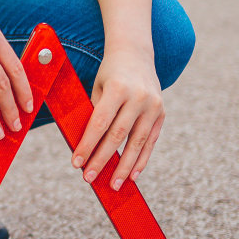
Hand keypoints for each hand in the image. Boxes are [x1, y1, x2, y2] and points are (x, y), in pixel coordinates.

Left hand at [69, 47, 163, 190]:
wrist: (135, 53)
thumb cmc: (108, 73)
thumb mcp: (97, 87)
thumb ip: (94, 113)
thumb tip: (86, 147)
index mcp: (117, 88)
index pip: (100, 123)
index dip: (88, 145)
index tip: (76, 164)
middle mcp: (138, 97)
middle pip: (118, 136)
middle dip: (102, 160)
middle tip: (89, 179)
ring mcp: (153, 105)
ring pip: (137, 142)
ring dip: (124, 166)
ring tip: (113, 185)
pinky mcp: (162, 113)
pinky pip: (151, 141)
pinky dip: (142, 159)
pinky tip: (132, 175)